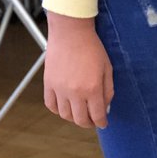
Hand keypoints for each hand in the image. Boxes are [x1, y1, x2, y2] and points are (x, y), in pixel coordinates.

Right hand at [44, 13, 113, 128]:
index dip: (101, 122)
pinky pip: (51, 105)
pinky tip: (65, 107)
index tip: (103, 123)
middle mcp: (75, 92)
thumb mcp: (107, 68)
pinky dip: (58, 110)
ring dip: (73, 118)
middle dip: (88, 123)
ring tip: (80, 114)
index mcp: (92, 88)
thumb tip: (106, 107)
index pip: (97, 115)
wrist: (71, 33)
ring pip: (65, 115)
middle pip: (80, 119)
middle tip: (93, 121)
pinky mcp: (48, 84)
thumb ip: (108, 90)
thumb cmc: (92, 48)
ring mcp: (60, 89)